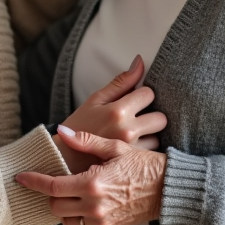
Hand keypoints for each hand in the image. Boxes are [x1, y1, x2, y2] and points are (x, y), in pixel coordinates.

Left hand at [18, 126, 167, 224]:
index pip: (52, 186)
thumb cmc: (144, 166)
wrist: (168, 192)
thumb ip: (86, 140)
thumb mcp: (115, 147)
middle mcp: (94, 207)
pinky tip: (84, 202)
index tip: (21, 177)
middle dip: (50, 192)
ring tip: (70, 191)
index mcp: (93, 184)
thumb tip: (61, 131)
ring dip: (63, 206)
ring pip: (65, 219)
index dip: (33, 181)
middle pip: (54, 205)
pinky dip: (76, 217)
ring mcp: (100, 222)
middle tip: (56, 179)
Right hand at [55, 55, 166, 172]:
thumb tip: (140, 61)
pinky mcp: (131, 163)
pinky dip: (144, 149)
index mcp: (118, 111)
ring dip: (149, 135)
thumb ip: (121, 82)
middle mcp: (128, 130)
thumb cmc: (79, 126)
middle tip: (138, 117)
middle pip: (161, 118)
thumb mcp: (95, 100)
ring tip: (132, 134)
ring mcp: (131, 149)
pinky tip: (132, 146)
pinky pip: (150, 153)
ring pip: (157, 137)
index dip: (142, 95)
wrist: (64, 158)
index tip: (133, 100)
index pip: (149, 94)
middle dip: (152, 115)